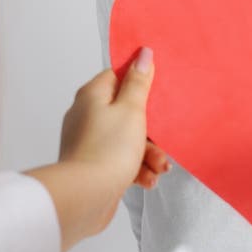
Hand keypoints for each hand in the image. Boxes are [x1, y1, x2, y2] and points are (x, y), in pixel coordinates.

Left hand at [26, 48, 169, 251]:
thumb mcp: (131, 110)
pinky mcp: (94, 166)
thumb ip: (138, 82)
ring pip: (127, 139)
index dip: (139, 80)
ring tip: (160, 168)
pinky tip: (148, 180)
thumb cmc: (108, 149)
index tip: (159, 88)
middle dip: (151, 128)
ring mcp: (89, 142)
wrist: (85, 197)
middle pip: (126, 111)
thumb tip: (143, 54)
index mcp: (92, 95)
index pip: (117, 76)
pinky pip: (120, 161)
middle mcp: (87, 115)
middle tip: (165, 140)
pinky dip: (136, 169)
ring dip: (148, 153)